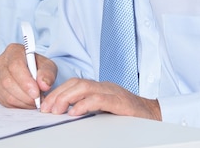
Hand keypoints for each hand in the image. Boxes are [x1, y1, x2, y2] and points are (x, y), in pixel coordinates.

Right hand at [0, 43, 56, 108]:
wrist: (30, 71)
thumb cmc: (37, 67)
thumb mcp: (48, 66)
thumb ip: (48, 74)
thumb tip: (44, 85)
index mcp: (13, 51)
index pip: (15, 66)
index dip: (25, 81)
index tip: (36, 93)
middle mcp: (0, 61)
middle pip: (8, 81)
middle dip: (25, 95)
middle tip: (38, 100)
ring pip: (6, 94)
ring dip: (22, 102)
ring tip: (34, 102)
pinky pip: (3, 101)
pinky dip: (17, 105)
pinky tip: (26, 102)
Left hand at [41, 78, 161, 120]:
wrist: (154, 115)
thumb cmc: (128, 113)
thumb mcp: (104, 109)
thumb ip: (87, 107)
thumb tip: (65, 112)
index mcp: (98, 87)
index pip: (73, 84)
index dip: (57, 92)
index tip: (45, 105)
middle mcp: (104, 86)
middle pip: (76, 83)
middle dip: (58, 95)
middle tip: (46, 109)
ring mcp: (112, 92)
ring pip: (85, 88)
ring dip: (67, 98)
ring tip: (57, 110)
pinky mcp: (120, 102)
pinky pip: (99, 99)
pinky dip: (85, 104)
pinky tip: (75, 112)